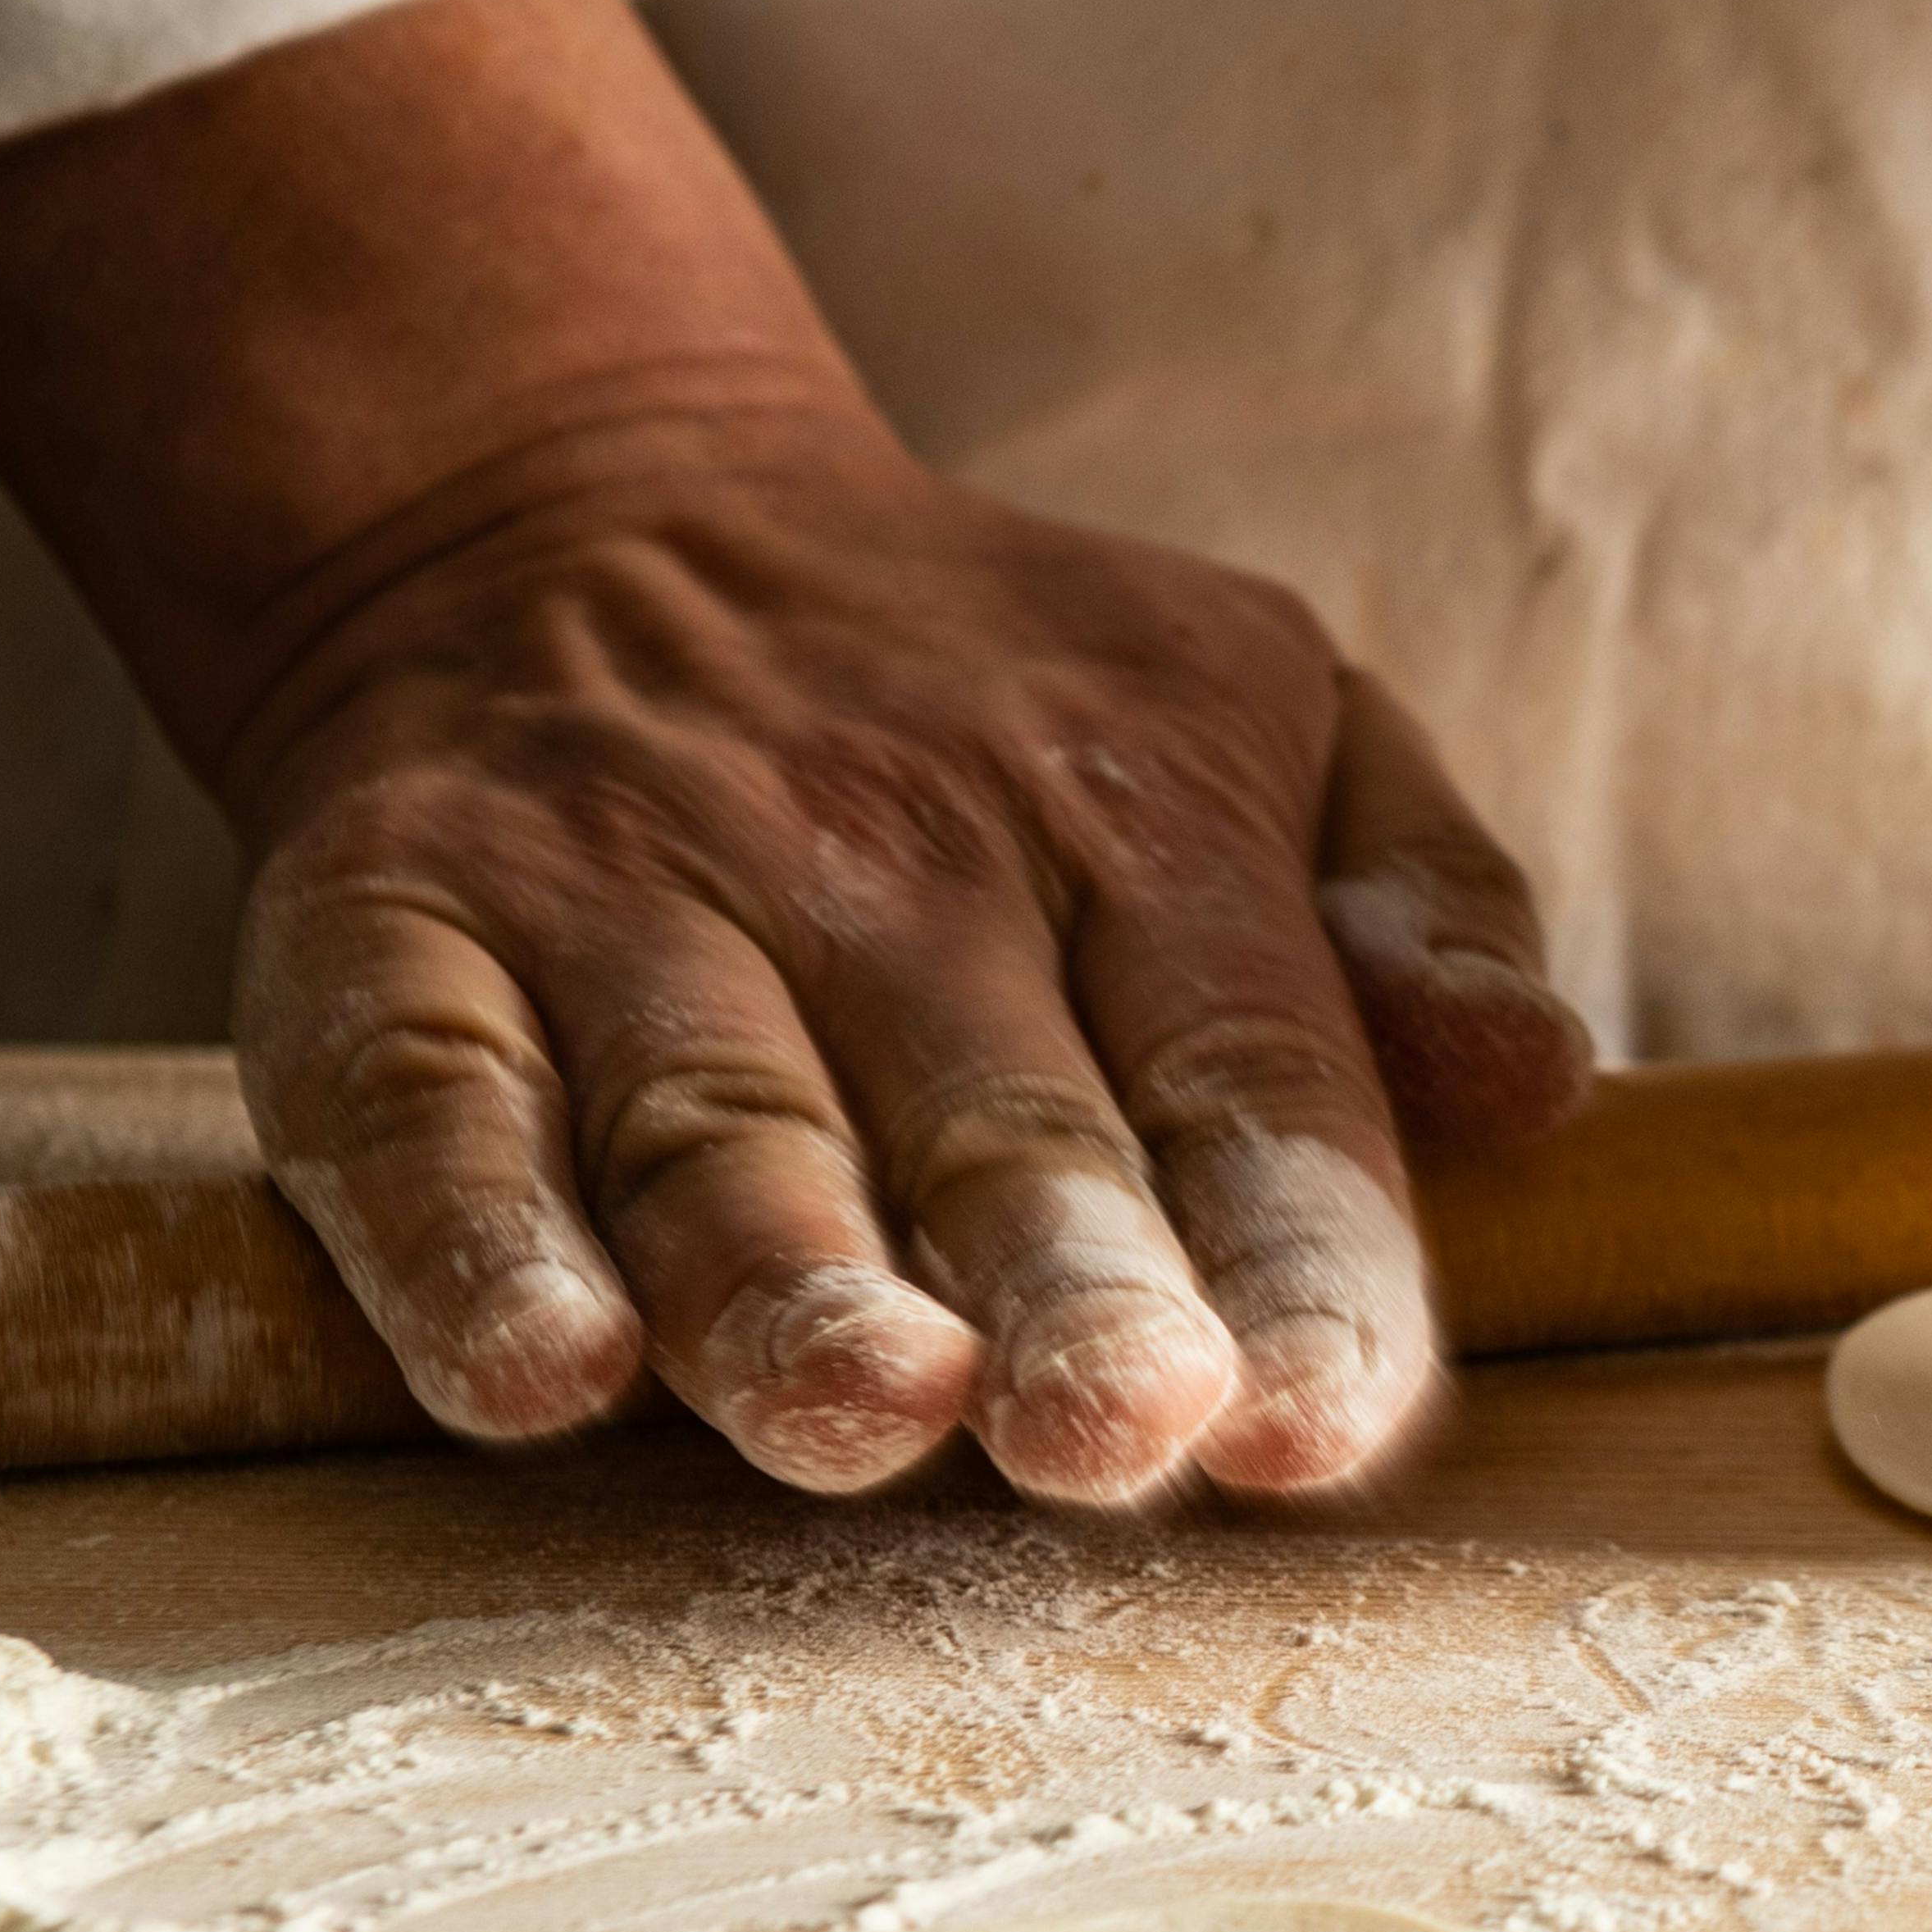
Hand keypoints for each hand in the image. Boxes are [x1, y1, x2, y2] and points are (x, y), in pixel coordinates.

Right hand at [220, 414, 1586, 1499]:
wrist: (567, 506)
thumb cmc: (985, 697)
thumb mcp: (1266, 709)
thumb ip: (1420, 901)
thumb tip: (1534, 1084)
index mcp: (1137, 822)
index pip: (1254, 1076)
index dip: (1299, 1259)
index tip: (1323, 1422)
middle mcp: (885, 862)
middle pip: (1000, 1130)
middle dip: (1064, 1291)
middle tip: (1112, 1425)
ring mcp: (627, 904)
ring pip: (721, 1134)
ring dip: (792, 1288)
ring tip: (864, 1410)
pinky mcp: (397, 944)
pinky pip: (428, 1108)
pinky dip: (472, 1244)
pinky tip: (541, 1373)